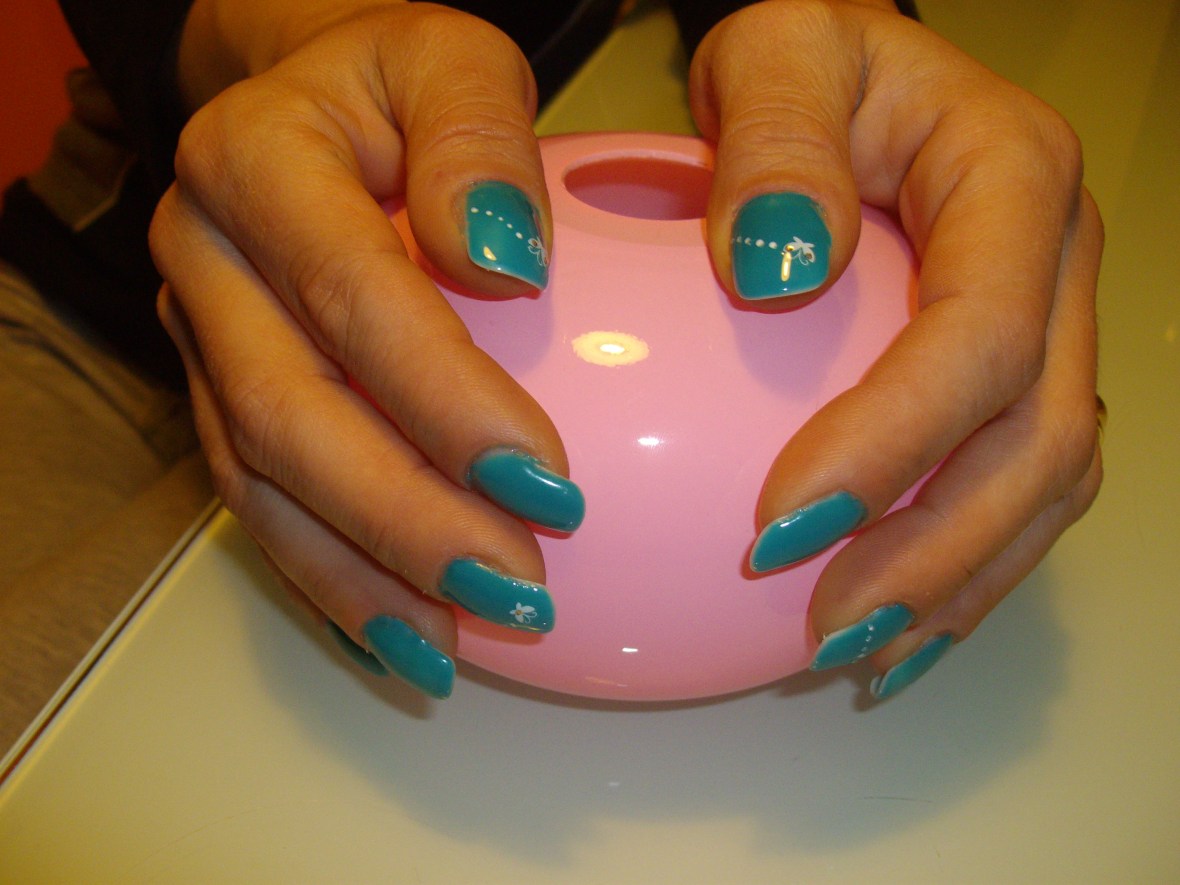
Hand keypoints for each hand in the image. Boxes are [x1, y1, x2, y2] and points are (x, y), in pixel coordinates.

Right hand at [149, 2, 581, 697]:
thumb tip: (504, 258)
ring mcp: (199, 336)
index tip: (551, 484)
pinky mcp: (216, 390)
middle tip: (514, 591)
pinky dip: (326, 577)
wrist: (312, 107)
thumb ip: (477, 138)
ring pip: (258, 480)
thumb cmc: (403, 85)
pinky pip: (256, 499)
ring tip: (454, 647)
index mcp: (256, 163)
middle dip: (402, 521)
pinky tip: (398, 632)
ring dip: (357, 576)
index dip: (446, 402)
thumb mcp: (455, 61)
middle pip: (287, 414)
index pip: (354, 297)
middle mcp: (204, 258)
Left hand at [688, 0, 1102, 696]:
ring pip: (1043, 484)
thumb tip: (777, 267)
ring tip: (858, 652)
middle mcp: (1053, 263)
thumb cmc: (804, 61)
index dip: (894, 446)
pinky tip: (893, 620)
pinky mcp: (1012, 371)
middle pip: (1034, 440)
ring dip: (956, 582)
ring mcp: (1046, 323)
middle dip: (934, 552)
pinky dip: (960, 566)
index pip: (979, 338)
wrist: (838, 76)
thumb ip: (776, 139)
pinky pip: (1013, 486)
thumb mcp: (776, 49)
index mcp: (1014, 180)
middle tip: (824, 629)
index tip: (779, 526)